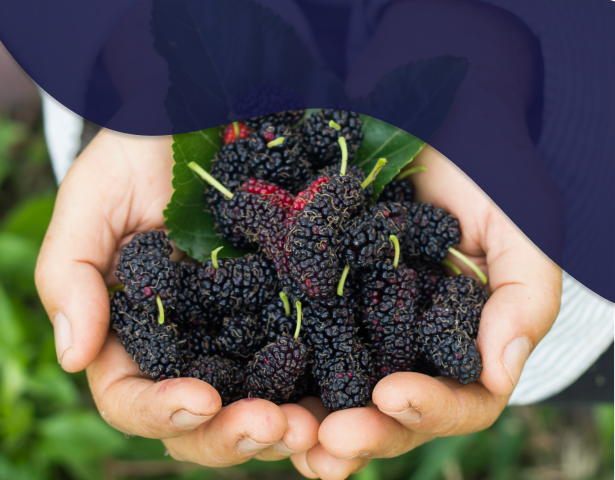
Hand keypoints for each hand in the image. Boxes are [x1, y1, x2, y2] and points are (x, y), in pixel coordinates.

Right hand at [35, 129, 318, 465]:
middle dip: (232, 434)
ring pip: (260, 405)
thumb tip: (73, 355)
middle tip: (273, 427)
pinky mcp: (294, 311)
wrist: (205, 115)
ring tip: (315, 430)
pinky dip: (325, 389)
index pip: (133, 396)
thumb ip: (72, 272)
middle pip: (203, 419)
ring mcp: (246, 334)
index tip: (197, 398)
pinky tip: (349, 397)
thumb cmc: (141, 155)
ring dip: (286, 428)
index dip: (159, 409)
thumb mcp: (96, 200)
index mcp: (137, 334)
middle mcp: (192, 346)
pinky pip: (312, 361)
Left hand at [293, 1, 562, 476]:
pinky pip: (284, 340)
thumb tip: (501, 371)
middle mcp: (403, 344)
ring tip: (279, 432)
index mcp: (457, 340)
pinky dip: (264, 368)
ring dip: (305, 420)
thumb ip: (525, 295)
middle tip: (327, 440)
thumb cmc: (484, 168)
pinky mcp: (305, 294)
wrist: (429, 110)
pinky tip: (238, 384)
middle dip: (360, 432)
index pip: (456, 398)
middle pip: (385, 412)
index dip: (431, 409)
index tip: (396, 393)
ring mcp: (352, 323)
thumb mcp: (521, 225)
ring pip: (330, 391)